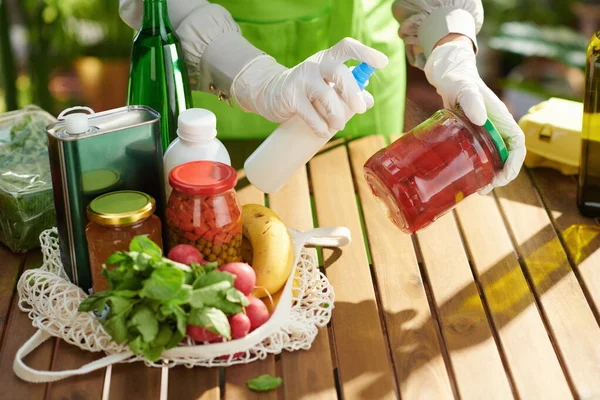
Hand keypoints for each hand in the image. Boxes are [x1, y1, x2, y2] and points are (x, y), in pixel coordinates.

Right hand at [232, 38, 388, 137]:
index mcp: (328, 59)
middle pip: (339, 73)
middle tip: (360, 109)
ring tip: (339, 125)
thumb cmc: (306, 90)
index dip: (365, 53)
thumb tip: (369, 101)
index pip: (347, 47)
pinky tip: (324, 132)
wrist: (270, 92)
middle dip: (352, 92)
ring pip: (325, 95)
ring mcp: (301, 79)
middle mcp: (315, 65)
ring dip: (336, 114)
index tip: (382, 63)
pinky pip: (309, 113)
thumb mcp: (328, 86)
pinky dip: (320, 126)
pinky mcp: (290, 96)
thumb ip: (348, 91)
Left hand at [424, 39, 525, 191]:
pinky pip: (482, 156)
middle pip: (508, 157)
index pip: (518, 145)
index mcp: (502, 119)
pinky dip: (479, 168)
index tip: (503, 176)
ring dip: (491, 175)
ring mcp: (486, 133)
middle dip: (503, 175)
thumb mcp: (465, 89)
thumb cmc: (460, 81)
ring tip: (479, 188)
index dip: (514, 163)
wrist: (450, 78)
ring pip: (496, 159)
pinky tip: (468, 177)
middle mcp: (498, 128)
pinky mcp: (474, 136)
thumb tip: (481, 119)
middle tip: (487, 187)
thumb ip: (472, 101)